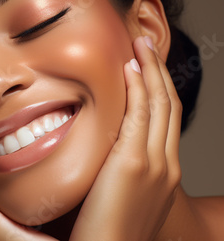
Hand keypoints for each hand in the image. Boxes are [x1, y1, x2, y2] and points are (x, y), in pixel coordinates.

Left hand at [70, 36, 182, 240]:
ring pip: (160, 104)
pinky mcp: (134, 163)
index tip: (144, 69)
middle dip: (159, 72)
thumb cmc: (106, 233)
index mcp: (163, 173)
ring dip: (151, 70)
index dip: (158, 90)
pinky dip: (139, 87)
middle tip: (145, 46)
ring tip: (140, 45)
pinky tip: (130, 67)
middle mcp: (166, 165)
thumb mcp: (119, 198)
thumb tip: (99, 155)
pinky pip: (142, 113)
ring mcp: (155, 164)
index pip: (165, 121)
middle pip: (168, 106)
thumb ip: (116, 173)